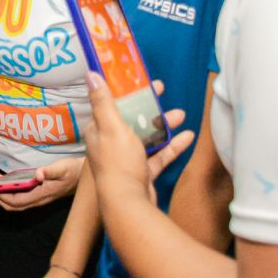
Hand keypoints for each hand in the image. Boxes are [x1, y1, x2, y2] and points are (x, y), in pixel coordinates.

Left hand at [0, 157, 82, 211]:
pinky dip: (10, 188)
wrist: (84, 174)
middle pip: (14, 205)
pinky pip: (21, 194)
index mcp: (42, 195)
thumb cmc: (73, 170)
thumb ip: (49, 171)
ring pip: (16, 200)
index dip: (3, 197)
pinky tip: (3, 178)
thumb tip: (37, 174)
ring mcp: (39, 196)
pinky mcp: (39, 192)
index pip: (18, 201)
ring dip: (3, 193)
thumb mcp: (62, 168)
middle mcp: (39, 199)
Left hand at [84, 72, 193, 206]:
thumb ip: (103, 101)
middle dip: (148, 106)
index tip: (140, 80)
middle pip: (130, 119)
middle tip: (162, 91)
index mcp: (99, 130)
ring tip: (181, 114)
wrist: (129, 204)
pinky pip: (159, 155)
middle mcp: (110, 144)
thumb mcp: (111, 126)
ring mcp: (127, 159)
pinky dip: (172, 146)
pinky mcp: (142, 172)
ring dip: (163, 125)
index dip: (125, 91)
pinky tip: (187, 137)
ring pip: (146, 137)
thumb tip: (90, 73)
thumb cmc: (117, 163)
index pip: (111, 104)